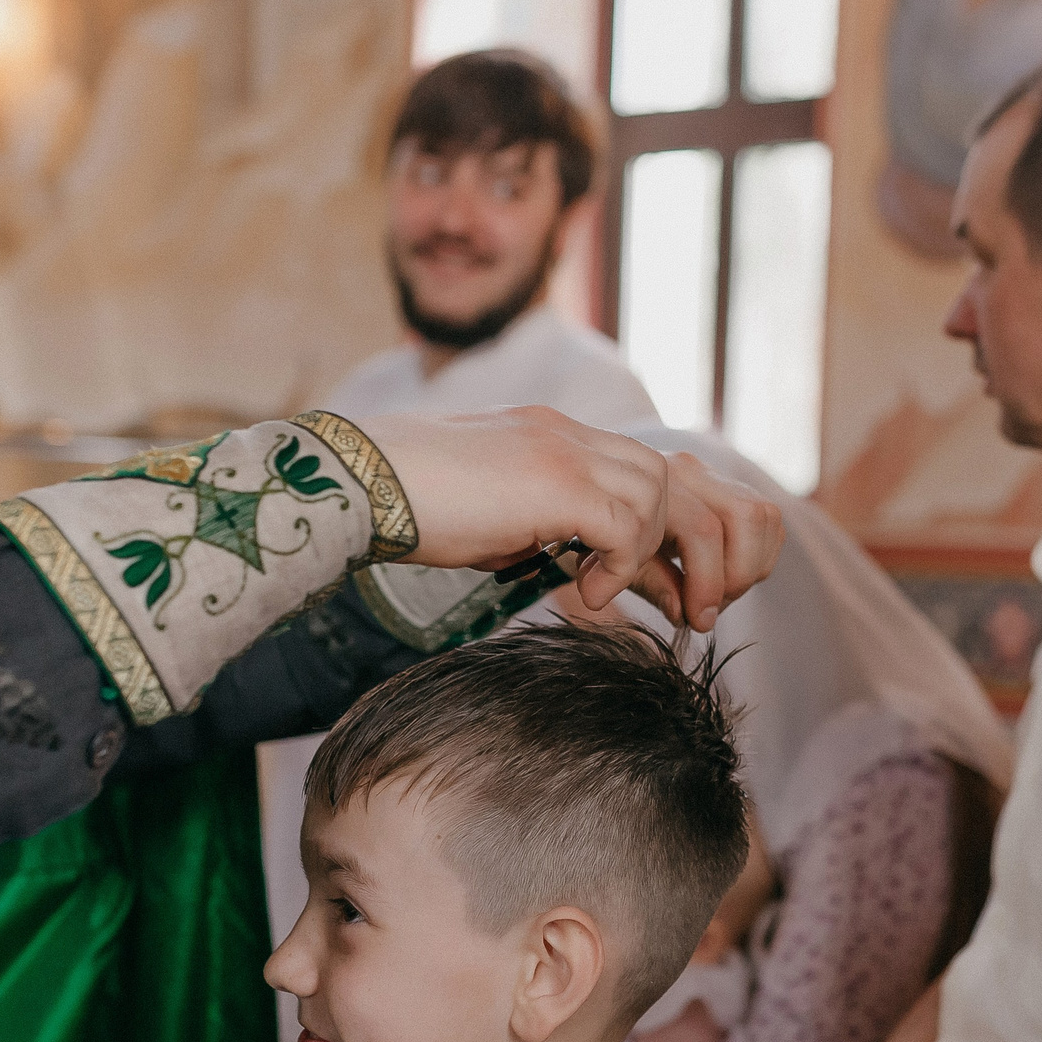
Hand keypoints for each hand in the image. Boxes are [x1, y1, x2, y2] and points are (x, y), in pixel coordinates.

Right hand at [362, 408, 782, 628]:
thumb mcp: (492, 522)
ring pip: (659, 494)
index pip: (641, 474)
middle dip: (686, 547)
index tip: (670, 592)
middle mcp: (567, 433)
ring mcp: (563, 449)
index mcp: (553, 436)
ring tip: (607, 593)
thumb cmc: (408, 511)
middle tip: (684, 608)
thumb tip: (573, 572)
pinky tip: (583, 592)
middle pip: (669, 477)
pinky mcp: (554, 480)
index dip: (663, 534)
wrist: (356, 483)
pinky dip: (620, 564)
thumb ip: (539, 533)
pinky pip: (627, 523)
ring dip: (649, 554)